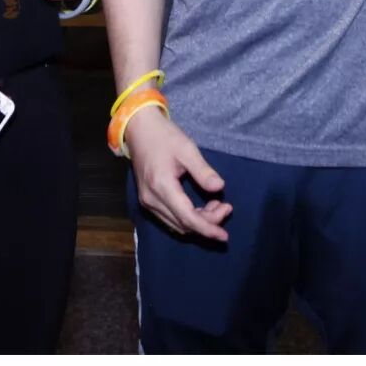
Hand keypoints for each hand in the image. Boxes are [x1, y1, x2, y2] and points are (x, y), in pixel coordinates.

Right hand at [124, 106, 231, 240]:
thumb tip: (220, 188)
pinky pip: (170, 218)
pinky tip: (201, 207)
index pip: (188, 218)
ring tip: (217, 206)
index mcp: (162, 186)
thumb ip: (203, 171)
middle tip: (226, 207)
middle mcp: (152, 199)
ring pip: (176, 224)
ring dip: (198, 221)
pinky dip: (187, 218)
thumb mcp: (187, 149)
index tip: (224, 235)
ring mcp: (147, 202)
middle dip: (207, 223)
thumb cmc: (164, 136)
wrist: (140, 129)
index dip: (207, 228)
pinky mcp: (148, 200)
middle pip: (183, 224)